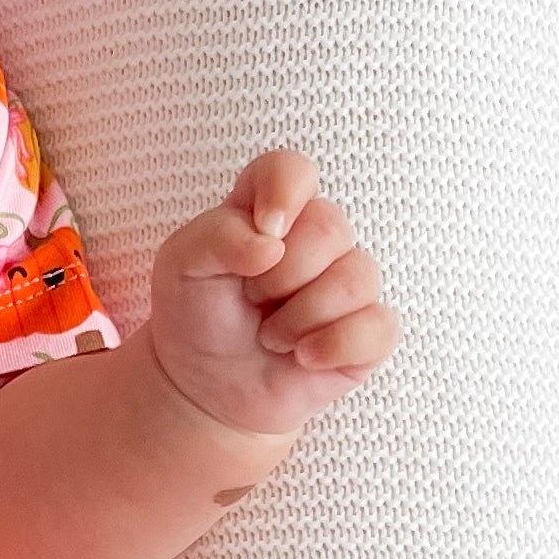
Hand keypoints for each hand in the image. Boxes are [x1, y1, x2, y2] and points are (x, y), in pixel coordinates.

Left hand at [142, 148, 397, 441]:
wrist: (203, 387)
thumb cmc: (196, 315)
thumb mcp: (181, 267)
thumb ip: (217, 237)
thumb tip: (272, 243)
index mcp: (269, 208)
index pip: (293, 170)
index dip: (284, 194)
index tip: (263, 231)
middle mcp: (317, 238)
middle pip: (330, 226)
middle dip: (279, 277)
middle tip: (250, 302)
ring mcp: (348, 283)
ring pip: (355, 279)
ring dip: (298, 320)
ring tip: (270, 335)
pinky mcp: (368, 332)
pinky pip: (378, 328)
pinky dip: (333, 348)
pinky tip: (302, 358)